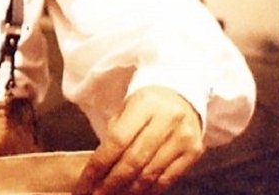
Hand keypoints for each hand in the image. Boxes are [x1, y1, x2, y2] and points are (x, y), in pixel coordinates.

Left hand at [72, 86, 204, 194]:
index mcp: (145, 104)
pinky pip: (167, 179)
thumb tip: (97, 171)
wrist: (181, 94)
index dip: (99, 166)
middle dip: (111, 183)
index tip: (84, 183)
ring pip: (150, 174)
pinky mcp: (194, 152)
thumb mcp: (126, 108)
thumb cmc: (146, 104)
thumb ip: (113, 135)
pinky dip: (148, 190)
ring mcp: (183, 137)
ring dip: (128, 191)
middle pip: (134, 161)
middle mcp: (167, 120)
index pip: (117, 141)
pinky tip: (134, 194)